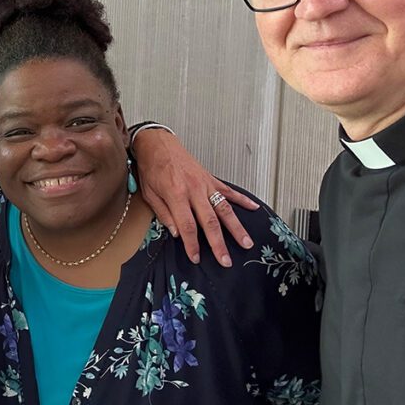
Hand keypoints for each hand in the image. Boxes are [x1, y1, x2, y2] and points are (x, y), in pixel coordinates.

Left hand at [132, 128, 257, 266]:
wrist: (157, 144)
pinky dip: (243, 200)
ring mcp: (205, 184)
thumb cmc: (151, 168)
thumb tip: (177, 233)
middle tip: (226, 260)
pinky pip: (229, 191)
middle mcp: (194, 190)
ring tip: (246, 243)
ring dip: (236, 227)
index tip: (195, 258)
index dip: (192, 244)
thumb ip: (164, 214)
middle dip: (218, 243)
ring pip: (224, 209)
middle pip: (210, 221)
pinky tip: (254, 208)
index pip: (187, 226)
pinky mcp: (211, 178)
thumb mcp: (149, 194)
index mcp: (176, 194)